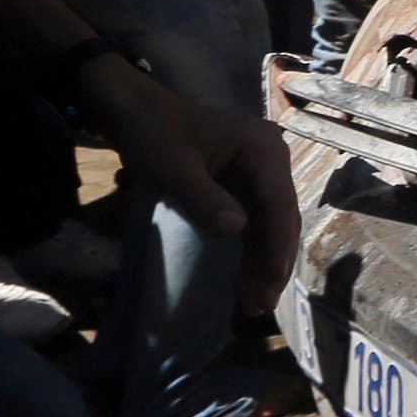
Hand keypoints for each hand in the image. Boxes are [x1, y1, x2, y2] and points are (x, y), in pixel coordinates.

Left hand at [71, 61, 298, 313]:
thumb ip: (205, 199)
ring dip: (262, 264)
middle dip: (272, 264)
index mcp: (263, 150)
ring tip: (252, 304)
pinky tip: (243, 281)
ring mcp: (258, 176)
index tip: (272, 279)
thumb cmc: (155, 134)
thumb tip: (237, 231)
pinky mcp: (242, 188)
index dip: (277, 246)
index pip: (279, 204)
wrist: (135, 112)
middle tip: (258, 304)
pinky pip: (254, 224)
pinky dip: (249, 253)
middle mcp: (270, 163)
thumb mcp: (174, 169)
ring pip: (269, 227)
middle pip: (280, 220)